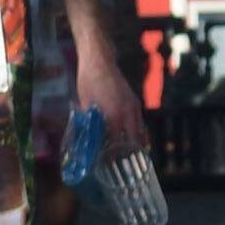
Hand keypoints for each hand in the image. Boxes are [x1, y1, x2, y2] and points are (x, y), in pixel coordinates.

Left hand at [67, 35, 152, 168]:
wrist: (99, 60)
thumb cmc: (88, 82)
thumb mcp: (85, 105)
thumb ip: (90, 123)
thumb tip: (88, 139)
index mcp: (114, 116)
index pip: (116, 143)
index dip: (111, 156)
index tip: (107, 164)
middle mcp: (128, 113)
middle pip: (135, 141)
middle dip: (129, 154)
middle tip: (120, 162)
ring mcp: (133, 106)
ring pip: (140, 131)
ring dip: (135, 143)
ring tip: (126, 153)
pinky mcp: (134, 101)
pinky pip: (139, 121)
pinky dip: (135, 130)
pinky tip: (128, 135)